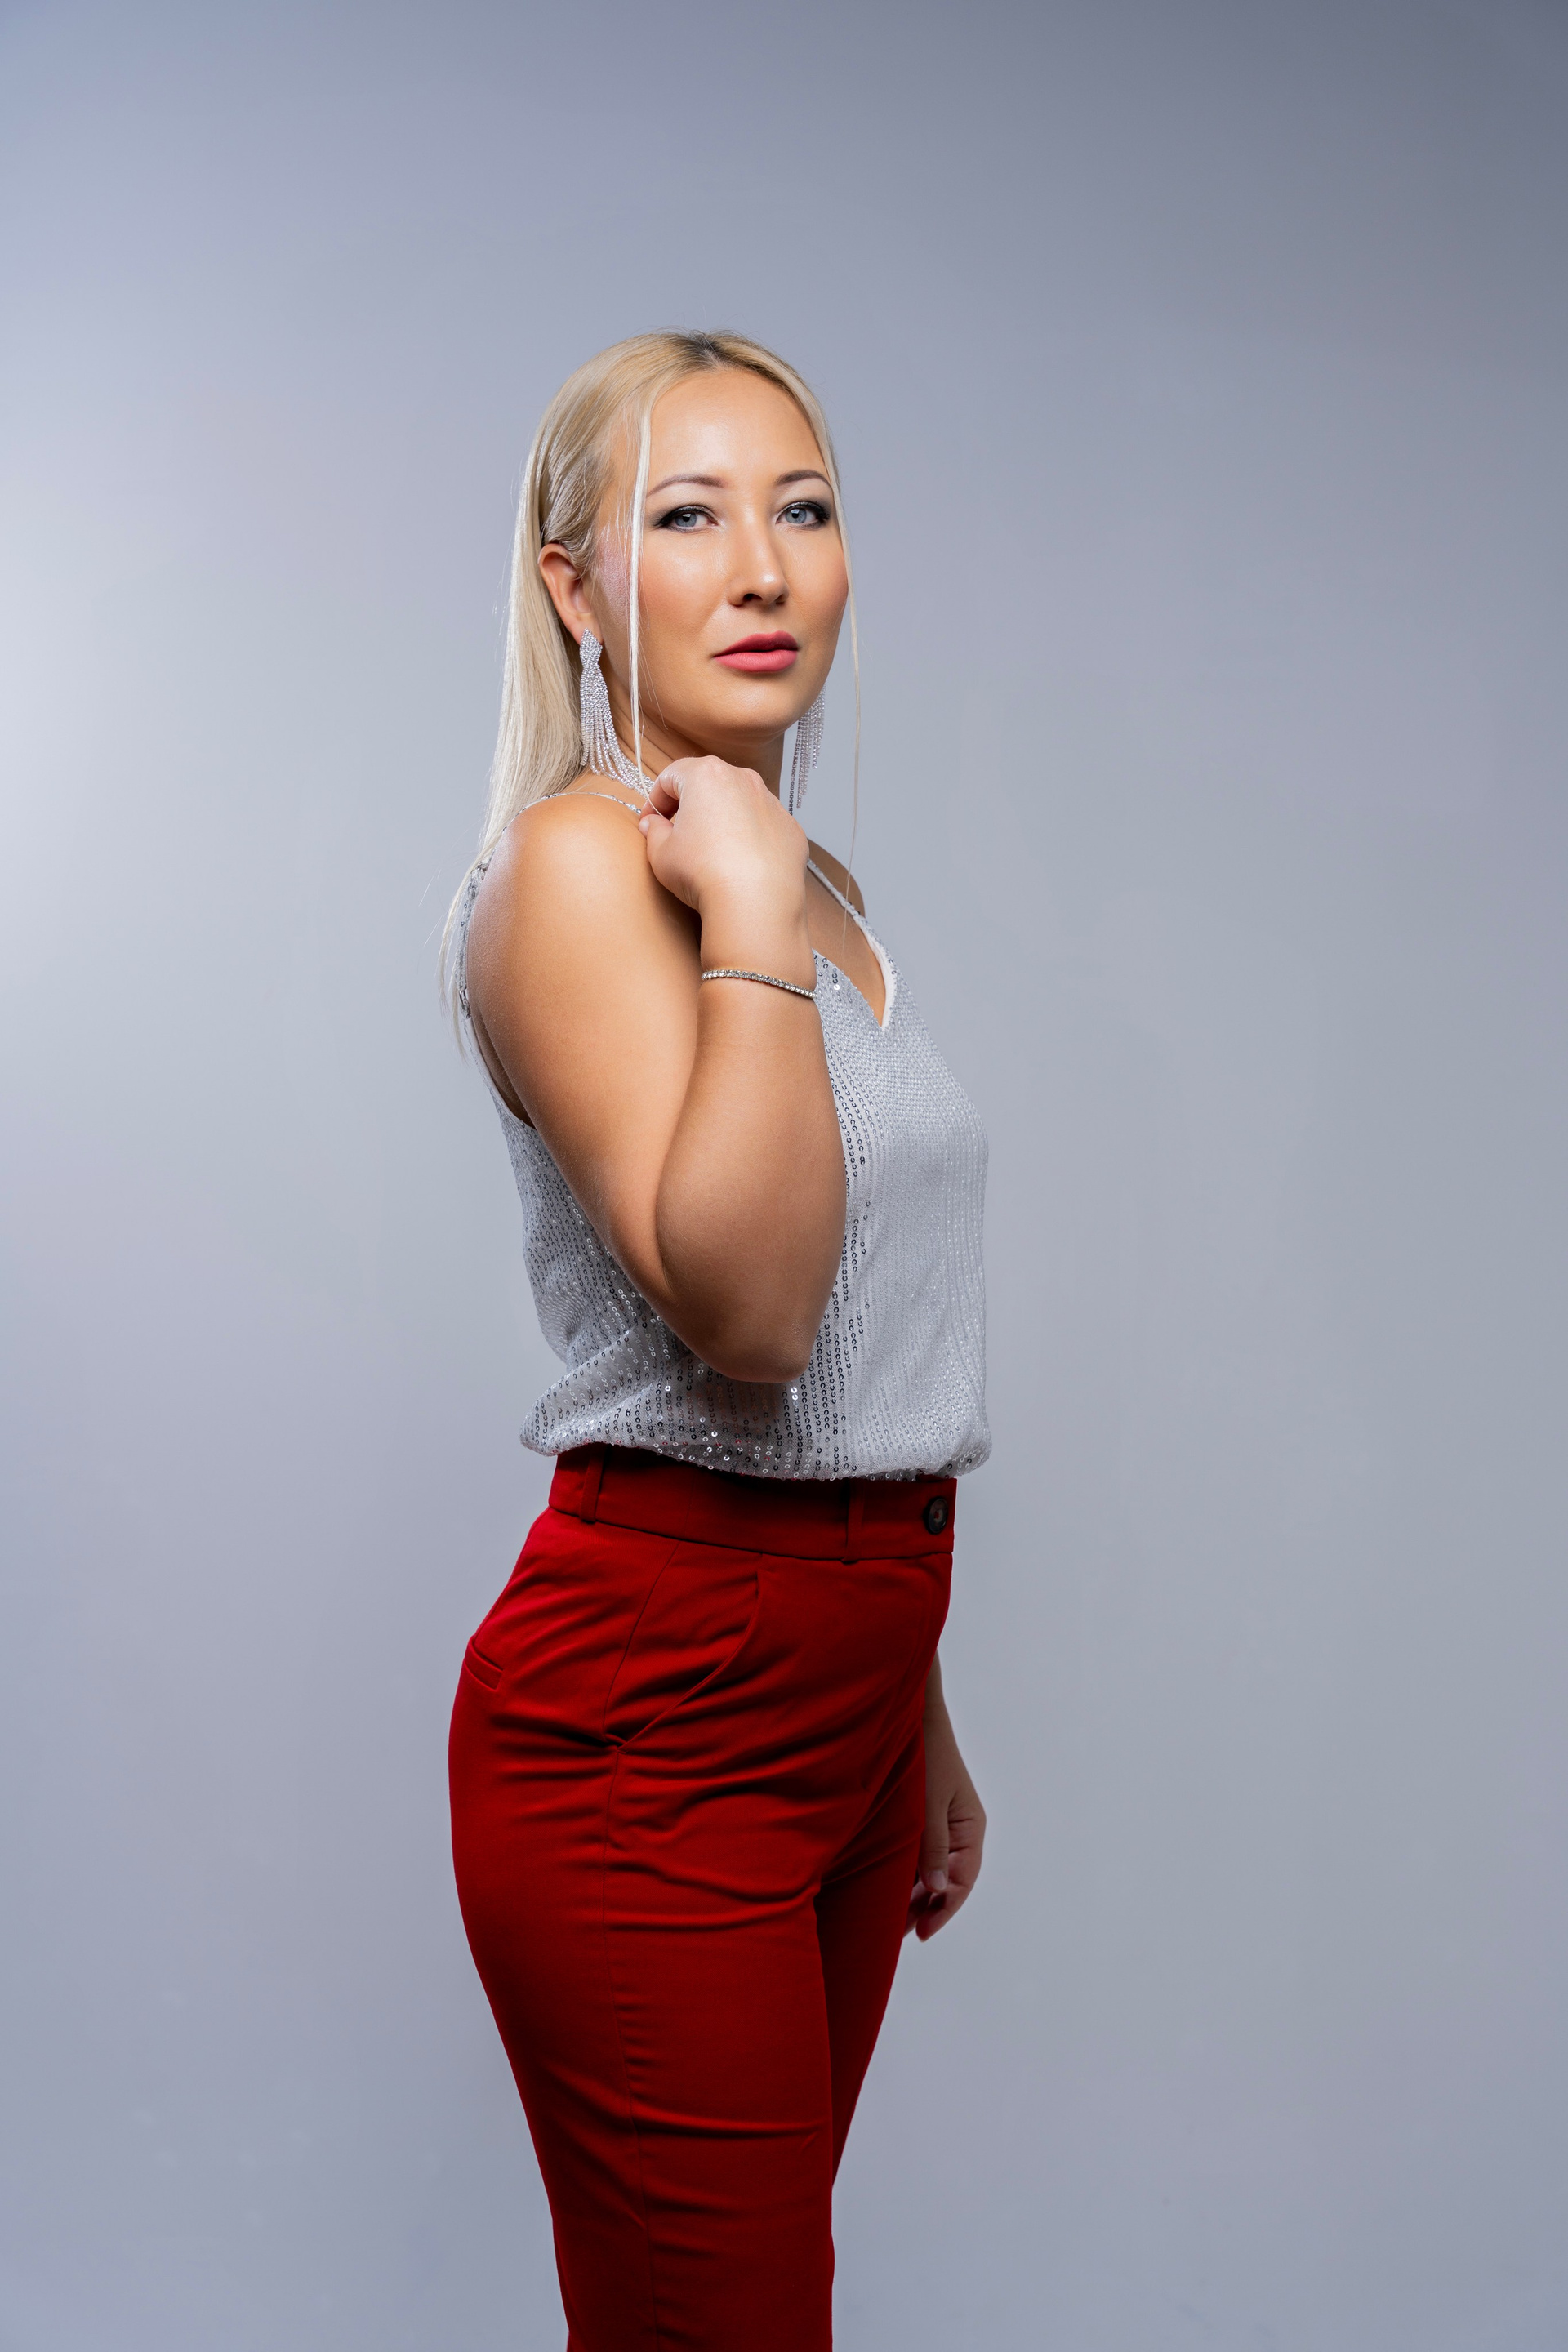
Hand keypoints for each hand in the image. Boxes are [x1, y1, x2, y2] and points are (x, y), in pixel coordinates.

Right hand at [638, 757, 811, 974]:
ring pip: (741, 802)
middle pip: (710, 783)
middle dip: (692, 804)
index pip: (673, 776)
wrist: (755, 903)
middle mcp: (744, 779)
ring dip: (724, 818)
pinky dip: (752, 837)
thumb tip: (654, 824)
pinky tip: (742, 864)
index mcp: (706, 775)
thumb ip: (654, 831)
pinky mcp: (791, 829)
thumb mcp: (661, 853)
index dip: (657, 799)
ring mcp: (772, 803)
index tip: (652, 821)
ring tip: (714, 851)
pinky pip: (765, 826)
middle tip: (680, 833)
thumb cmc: (702, 872)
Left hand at [906, 1679, 985, 1940]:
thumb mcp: (929, 1804)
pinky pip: (922, 1854)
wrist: (913, 1714)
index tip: (922, 1933)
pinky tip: (890, 1887)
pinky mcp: (925, 1815)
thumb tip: (940, 1889)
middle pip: (948, 1881)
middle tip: (900, 1934)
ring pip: (934, 1870)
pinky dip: (909, 1873)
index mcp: (970, 1827)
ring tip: (893, 1920)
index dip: (944, 1910)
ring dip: (916, 1894)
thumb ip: (933, 1847)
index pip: (962, 1882)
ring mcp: (943, 1822)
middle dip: (927, 1908)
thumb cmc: (926, 1755)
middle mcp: (961, 1829)